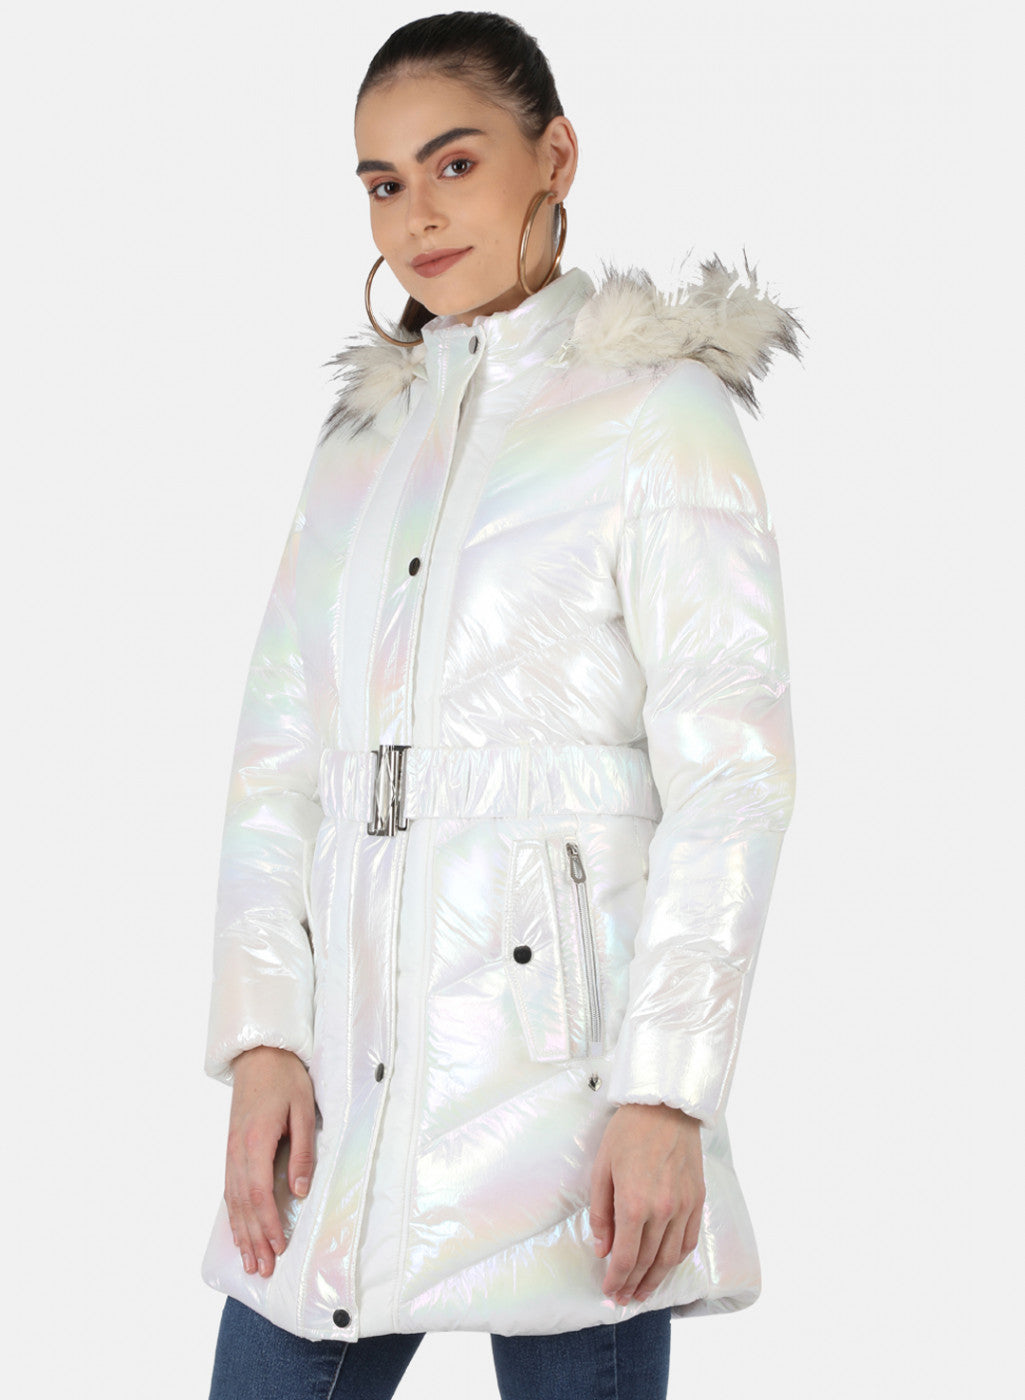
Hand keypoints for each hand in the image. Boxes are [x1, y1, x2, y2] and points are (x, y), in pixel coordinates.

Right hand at [224, 1046, 315, 1278]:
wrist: (259, 1055)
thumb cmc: (286, 1079)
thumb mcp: (303, 1110)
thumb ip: (302, 1152)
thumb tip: (300, 1191)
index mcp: (255, 1141)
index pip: (259, 1193)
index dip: (268, 1223)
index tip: (279, 1247)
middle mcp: (237, 1151)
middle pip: (243, 1204)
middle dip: (253, 1239)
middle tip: (263, 1270)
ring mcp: (231, 1151)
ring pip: (233, 1201)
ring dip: (241, 1233)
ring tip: (249, 1262)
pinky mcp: (231, 1148)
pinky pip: (229, 1189)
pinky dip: (233, 1214)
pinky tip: (238, 1231)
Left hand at [589, 1102, 704, 1304]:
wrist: (665, 1107)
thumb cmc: (628, 1133)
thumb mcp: (602, 1169)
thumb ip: (601, 1213)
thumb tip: (602, 1248)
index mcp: (634, 1204)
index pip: (624, 1257)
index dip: (615, 1279)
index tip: (609, 1290)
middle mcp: (662, 1212)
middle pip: (647, 1262)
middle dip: (633, 1285)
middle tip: (623, 1298)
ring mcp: (683, 1207)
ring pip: (670, 1258)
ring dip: (655, 1279)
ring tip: (643, 1291)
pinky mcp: (697, 1200)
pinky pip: (688, 1240)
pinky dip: (676, 1259)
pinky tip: (666, 1266)